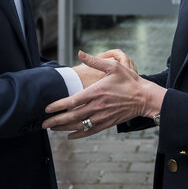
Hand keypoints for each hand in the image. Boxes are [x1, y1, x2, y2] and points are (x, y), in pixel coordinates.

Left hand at [42, 51, 165, 138]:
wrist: (144, 97)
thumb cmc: (128, 80)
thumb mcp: (113, 66)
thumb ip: (94, 61)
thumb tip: (80, 52)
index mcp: (96, 92)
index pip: (72, 101)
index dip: (58, 106)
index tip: (47, 109)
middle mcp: (97, 106)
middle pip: (72, 117)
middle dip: (56, 121)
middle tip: (43, 124)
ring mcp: (102, 117)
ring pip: (79, 126)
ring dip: (64, 128)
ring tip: (52, 129)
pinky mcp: (107, 123)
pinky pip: (90, 132)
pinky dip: (79, 134)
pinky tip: (70, 136)